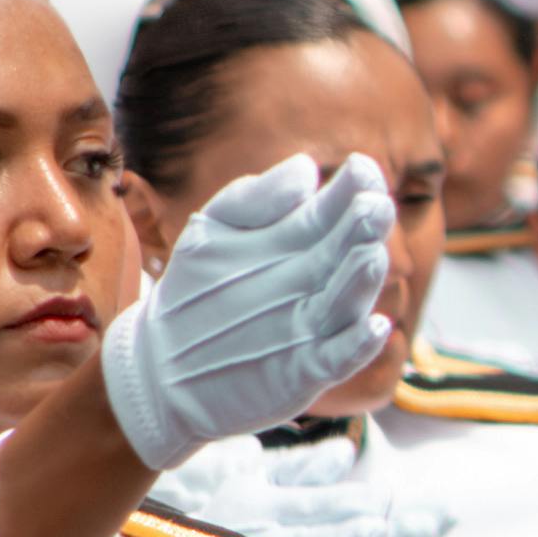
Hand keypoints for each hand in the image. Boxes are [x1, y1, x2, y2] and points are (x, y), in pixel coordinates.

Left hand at [97, 153, 396, 469]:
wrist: (162, 365)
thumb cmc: (195, 291)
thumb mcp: (213, 232)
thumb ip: (254, 198)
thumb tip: (306, 167)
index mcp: (300, 240)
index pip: (338, 208)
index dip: (355, 188)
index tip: (361, 169)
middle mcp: (317, 280)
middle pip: (351, 250)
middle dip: (365, 228)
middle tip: (373, 207)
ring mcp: (316, 325)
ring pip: (349, 301)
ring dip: (363, 281)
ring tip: (371, 256)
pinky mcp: (309, 369)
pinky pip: (341, 356)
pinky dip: (360, 345)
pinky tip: (375, 327)